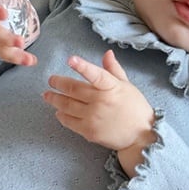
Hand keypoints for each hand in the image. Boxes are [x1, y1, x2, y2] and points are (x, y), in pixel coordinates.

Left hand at [43, 50, 155, 175]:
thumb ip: (113, 70)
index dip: (82, 66)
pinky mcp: (89, 131)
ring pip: (67, 105)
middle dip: (59, 83)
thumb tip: (106, 53)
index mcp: (112, 88)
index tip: (70, 59)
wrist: (141, 135)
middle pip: (74, 90)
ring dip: (55, 99)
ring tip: (47, 95)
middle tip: (51, 80)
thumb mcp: (127, 86)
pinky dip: (62, 115)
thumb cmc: (135, 108)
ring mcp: (94, 117)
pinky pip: (70, 122)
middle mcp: (101, 102)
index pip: (96, 75)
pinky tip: (58, 111)